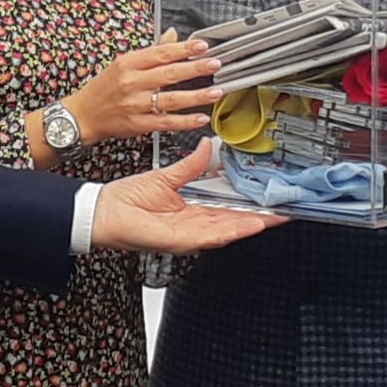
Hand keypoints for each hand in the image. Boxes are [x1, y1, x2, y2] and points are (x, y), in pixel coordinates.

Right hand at [63, 31, 222, 142]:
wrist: (83, 115)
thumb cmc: (103, 88)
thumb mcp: (123, 63)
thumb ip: (151, 51)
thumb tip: (172, 36)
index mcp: (128, 63)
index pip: (161, 53)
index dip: (183, 49)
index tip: (202, 46)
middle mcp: (132, 82)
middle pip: (168, 74)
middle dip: (195, 68)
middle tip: (214, 64)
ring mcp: (135, 105)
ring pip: (170, 99)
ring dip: (196, 96)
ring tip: (215, 91)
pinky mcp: (138, 124)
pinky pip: (166, 122)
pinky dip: (185, 121)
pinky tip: (200, 118)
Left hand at [90, 139, 283, 254]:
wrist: (104, 212)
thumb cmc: (127, 199)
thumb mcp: (166, 176)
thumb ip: (191, 165)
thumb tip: (207, 146)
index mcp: (190, 211)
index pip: (226, 210)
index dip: (249, 207)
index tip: (268, 201)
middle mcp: (192, 226)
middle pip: (232, 224)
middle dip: (258, 219)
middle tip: (282, 212)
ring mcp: (187, 235)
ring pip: (226, 232)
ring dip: (250, 225)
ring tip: (273, 219)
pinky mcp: (179, 240)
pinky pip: (209, 236)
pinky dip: (229, 231)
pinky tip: (246, 226)